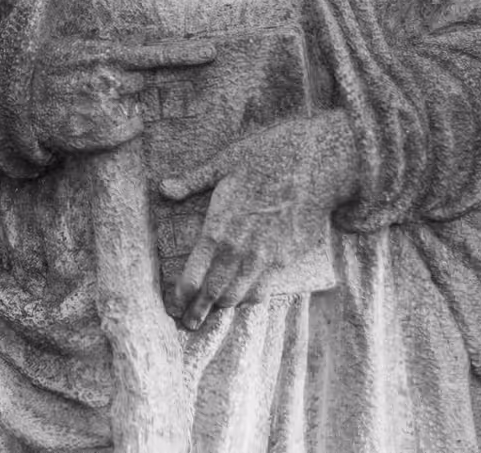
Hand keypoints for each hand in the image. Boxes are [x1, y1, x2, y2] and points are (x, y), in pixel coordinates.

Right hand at [29, 37, 216, 156]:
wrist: (18, 103)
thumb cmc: (49, 70)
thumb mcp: (77, 47)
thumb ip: (111, 49)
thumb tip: (146, 47)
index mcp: (107, 56)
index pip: (157, 55)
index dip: (187, 54)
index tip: (213, 52)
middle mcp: (110, 82)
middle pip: (147, 83)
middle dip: (145, 82)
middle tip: (122, 81)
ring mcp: (106, 110)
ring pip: (137, 107)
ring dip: (122, 103)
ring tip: (89, 99)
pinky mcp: (101, 136)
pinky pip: (128, 130)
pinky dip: (120, 127)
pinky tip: (93, 118)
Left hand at [157, 111, 356, 329]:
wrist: (316, 164)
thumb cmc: (267, 156)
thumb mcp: (224, 161)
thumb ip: (192, 181)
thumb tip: (163, 189)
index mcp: (218, 227)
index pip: (193, 275)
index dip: (182, 295)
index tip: (174, 305)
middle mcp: (239, 249)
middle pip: (213, 293)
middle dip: (198, 311)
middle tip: (188, 323)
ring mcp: (265, 257)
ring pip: (238, 295)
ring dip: (223, 307)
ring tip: (212, 314)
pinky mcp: (286, 259)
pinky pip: (263, 288)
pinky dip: (250, 297)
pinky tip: (242, 298)